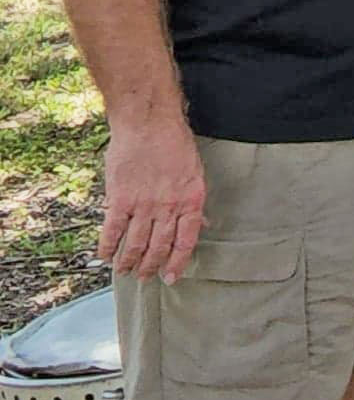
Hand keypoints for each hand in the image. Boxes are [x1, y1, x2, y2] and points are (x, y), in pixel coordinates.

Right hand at [99, 114, 205, 283]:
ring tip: (125, 271)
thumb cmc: (175, 144)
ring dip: (129, 261)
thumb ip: (194, 202)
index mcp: (190, 200)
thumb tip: (202, 225)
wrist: (149, 122)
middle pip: (159, 246)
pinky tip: (105, 256)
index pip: (186, 241)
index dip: (178, 263)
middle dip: (151, 266)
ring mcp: (144, 204)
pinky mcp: (120, 198)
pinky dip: (108, 246)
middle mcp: (168, 207)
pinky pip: (113, 230)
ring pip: (135, 243)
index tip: (171, 277)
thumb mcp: (195, 173)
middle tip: (145, 277)